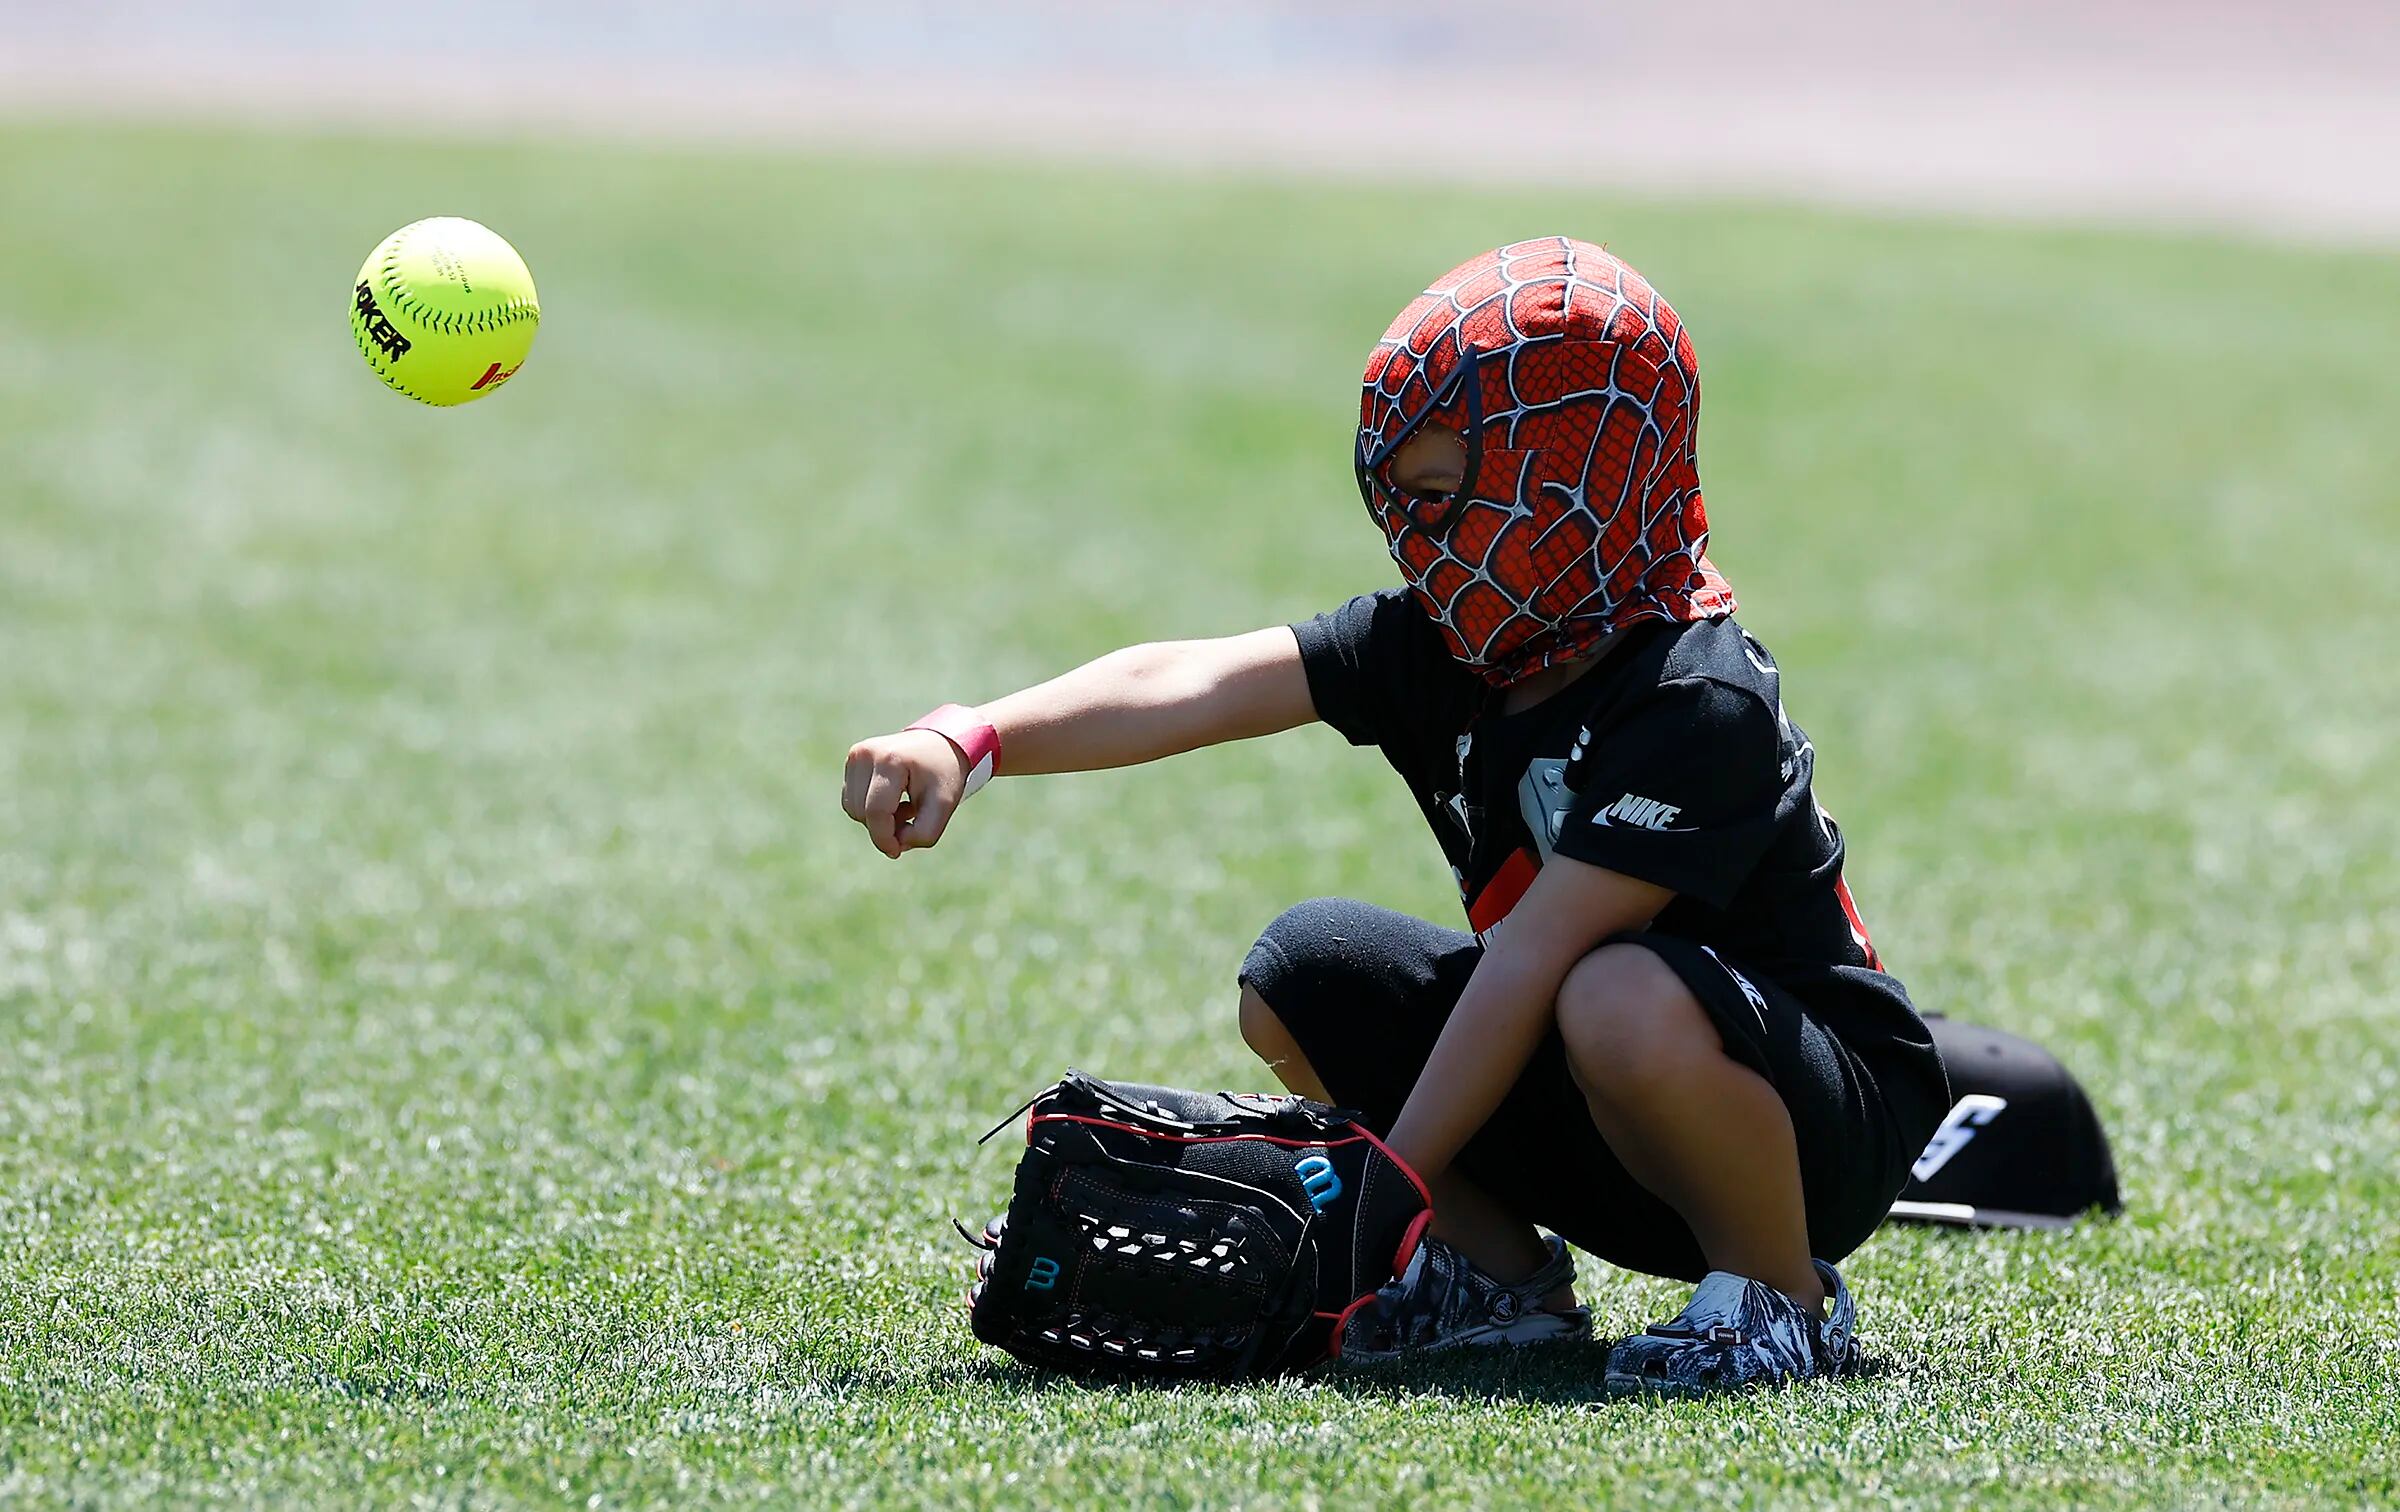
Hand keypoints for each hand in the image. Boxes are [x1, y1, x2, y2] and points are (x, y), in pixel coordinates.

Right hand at [842, 729, 970, 858]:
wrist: (941, 743)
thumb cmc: (943, 775)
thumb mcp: (944, 806)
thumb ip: (924, 833)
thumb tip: (893, 844)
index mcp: (891, 760)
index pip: (876, 811)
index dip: (884, 838)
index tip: (897, 851)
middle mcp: (867, 753)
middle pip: (862, 813)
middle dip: (884, 827)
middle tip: (913, 816)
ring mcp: (857, 754)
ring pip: (852, 809)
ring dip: (877, 818)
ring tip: (905, 806)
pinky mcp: (853, 758)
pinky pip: (851, 800)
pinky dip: (870, 808)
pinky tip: (892, 799)